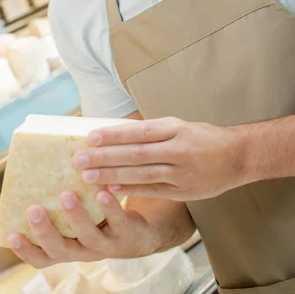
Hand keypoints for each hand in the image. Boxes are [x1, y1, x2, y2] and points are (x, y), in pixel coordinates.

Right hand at [7, 190, 161, 267]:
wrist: (139, 232)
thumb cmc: (97, 217)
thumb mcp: (77, 215)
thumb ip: (58, 199)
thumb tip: (37, 158)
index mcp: (67, 248)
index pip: (41, 258)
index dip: (25, 250)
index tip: (12, 233)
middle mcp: (83, 251)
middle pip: (60, 249)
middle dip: (44, 231)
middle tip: (33, 208)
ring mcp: (106, 245)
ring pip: (88, 237)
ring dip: (76, 217)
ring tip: (66, 195)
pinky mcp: (127, 234)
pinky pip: (117, 222)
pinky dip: (109, 208)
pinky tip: (102, 191)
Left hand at [73, 117, 245, 200]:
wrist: (237, 156)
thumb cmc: (201, 137)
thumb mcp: (178, 125)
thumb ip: (150, 130)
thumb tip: (114, 131)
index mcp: (175, 128)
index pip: (138, 131)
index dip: (113, 134)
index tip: (90, 137)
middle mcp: (178, 149)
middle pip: (136, 153)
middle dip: (105, 157)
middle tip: (79, 159)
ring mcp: (182, 172)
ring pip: (141, 173)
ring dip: (112, 175)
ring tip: (87, 176)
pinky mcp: (184, 191)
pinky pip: (152, 190)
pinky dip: (130, 189)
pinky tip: (110, 189)